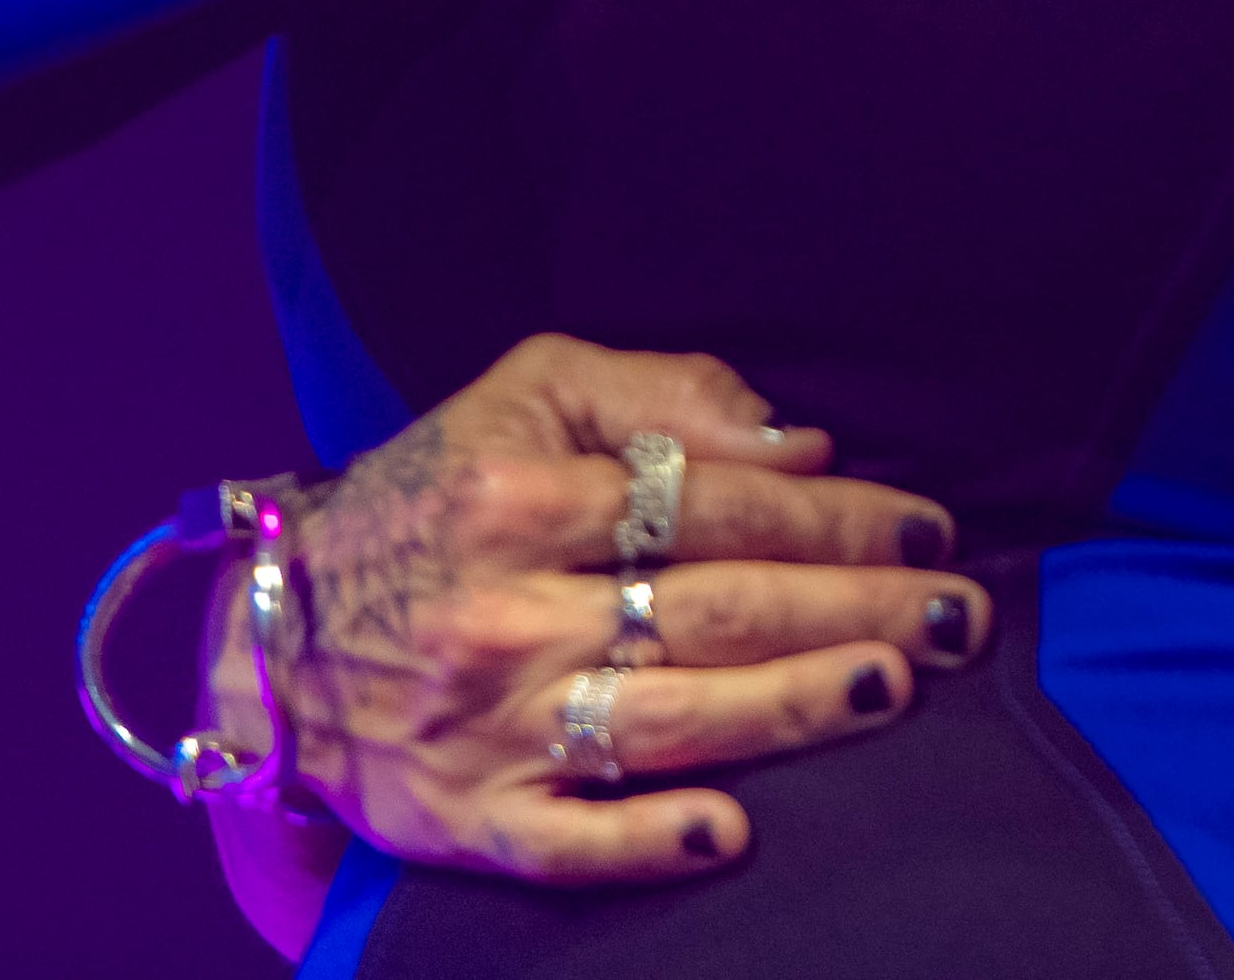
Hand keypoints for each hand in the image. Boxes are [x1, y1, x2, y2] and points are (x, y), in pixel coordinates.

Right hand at [226, 336, 989, 884]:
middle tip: (958, 616)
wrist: (275, 629)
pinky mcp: (463, 818)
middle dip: (853, 608)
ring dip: (790, 709)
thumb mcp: (530, 391)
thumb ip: (666, 394)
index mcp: (522, 494)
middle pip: (714, 611)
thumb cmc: (437, 492)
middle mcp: (505, 611)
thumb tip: (801, 445)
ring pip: (666, 720)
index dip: (834, 515)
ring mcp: (485, 724)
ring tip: (891, 687)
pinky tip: (730, 835)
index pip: (714, 504)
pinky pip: (564, 843)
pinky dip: (645, 843)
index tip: (927, 526)